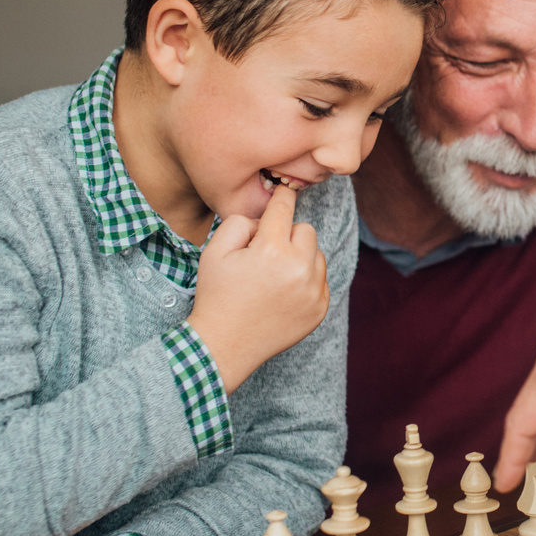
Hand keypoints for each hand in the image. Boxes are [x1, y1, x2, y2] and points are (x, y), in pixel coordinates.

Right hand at [187, 184, 328, 392]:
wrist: (225, 344)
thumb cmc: (217, 294)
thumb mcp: (215, 250)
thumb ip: (241, 222)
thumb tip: (266, 218)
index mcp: (272, 250)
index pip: (284, 208)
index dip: (282, 196)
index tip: (284, 190)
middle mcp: (299, 269)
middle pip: (305, 230)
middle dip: (287, 236)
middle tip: (265, 254)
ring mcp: (313, 291)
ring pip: (317, 254)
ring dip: (300, 258)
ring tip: (273, 277)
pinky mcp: (320, 308)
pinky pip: (321, 279)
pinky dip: (306, 281)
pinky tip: (282, 294)